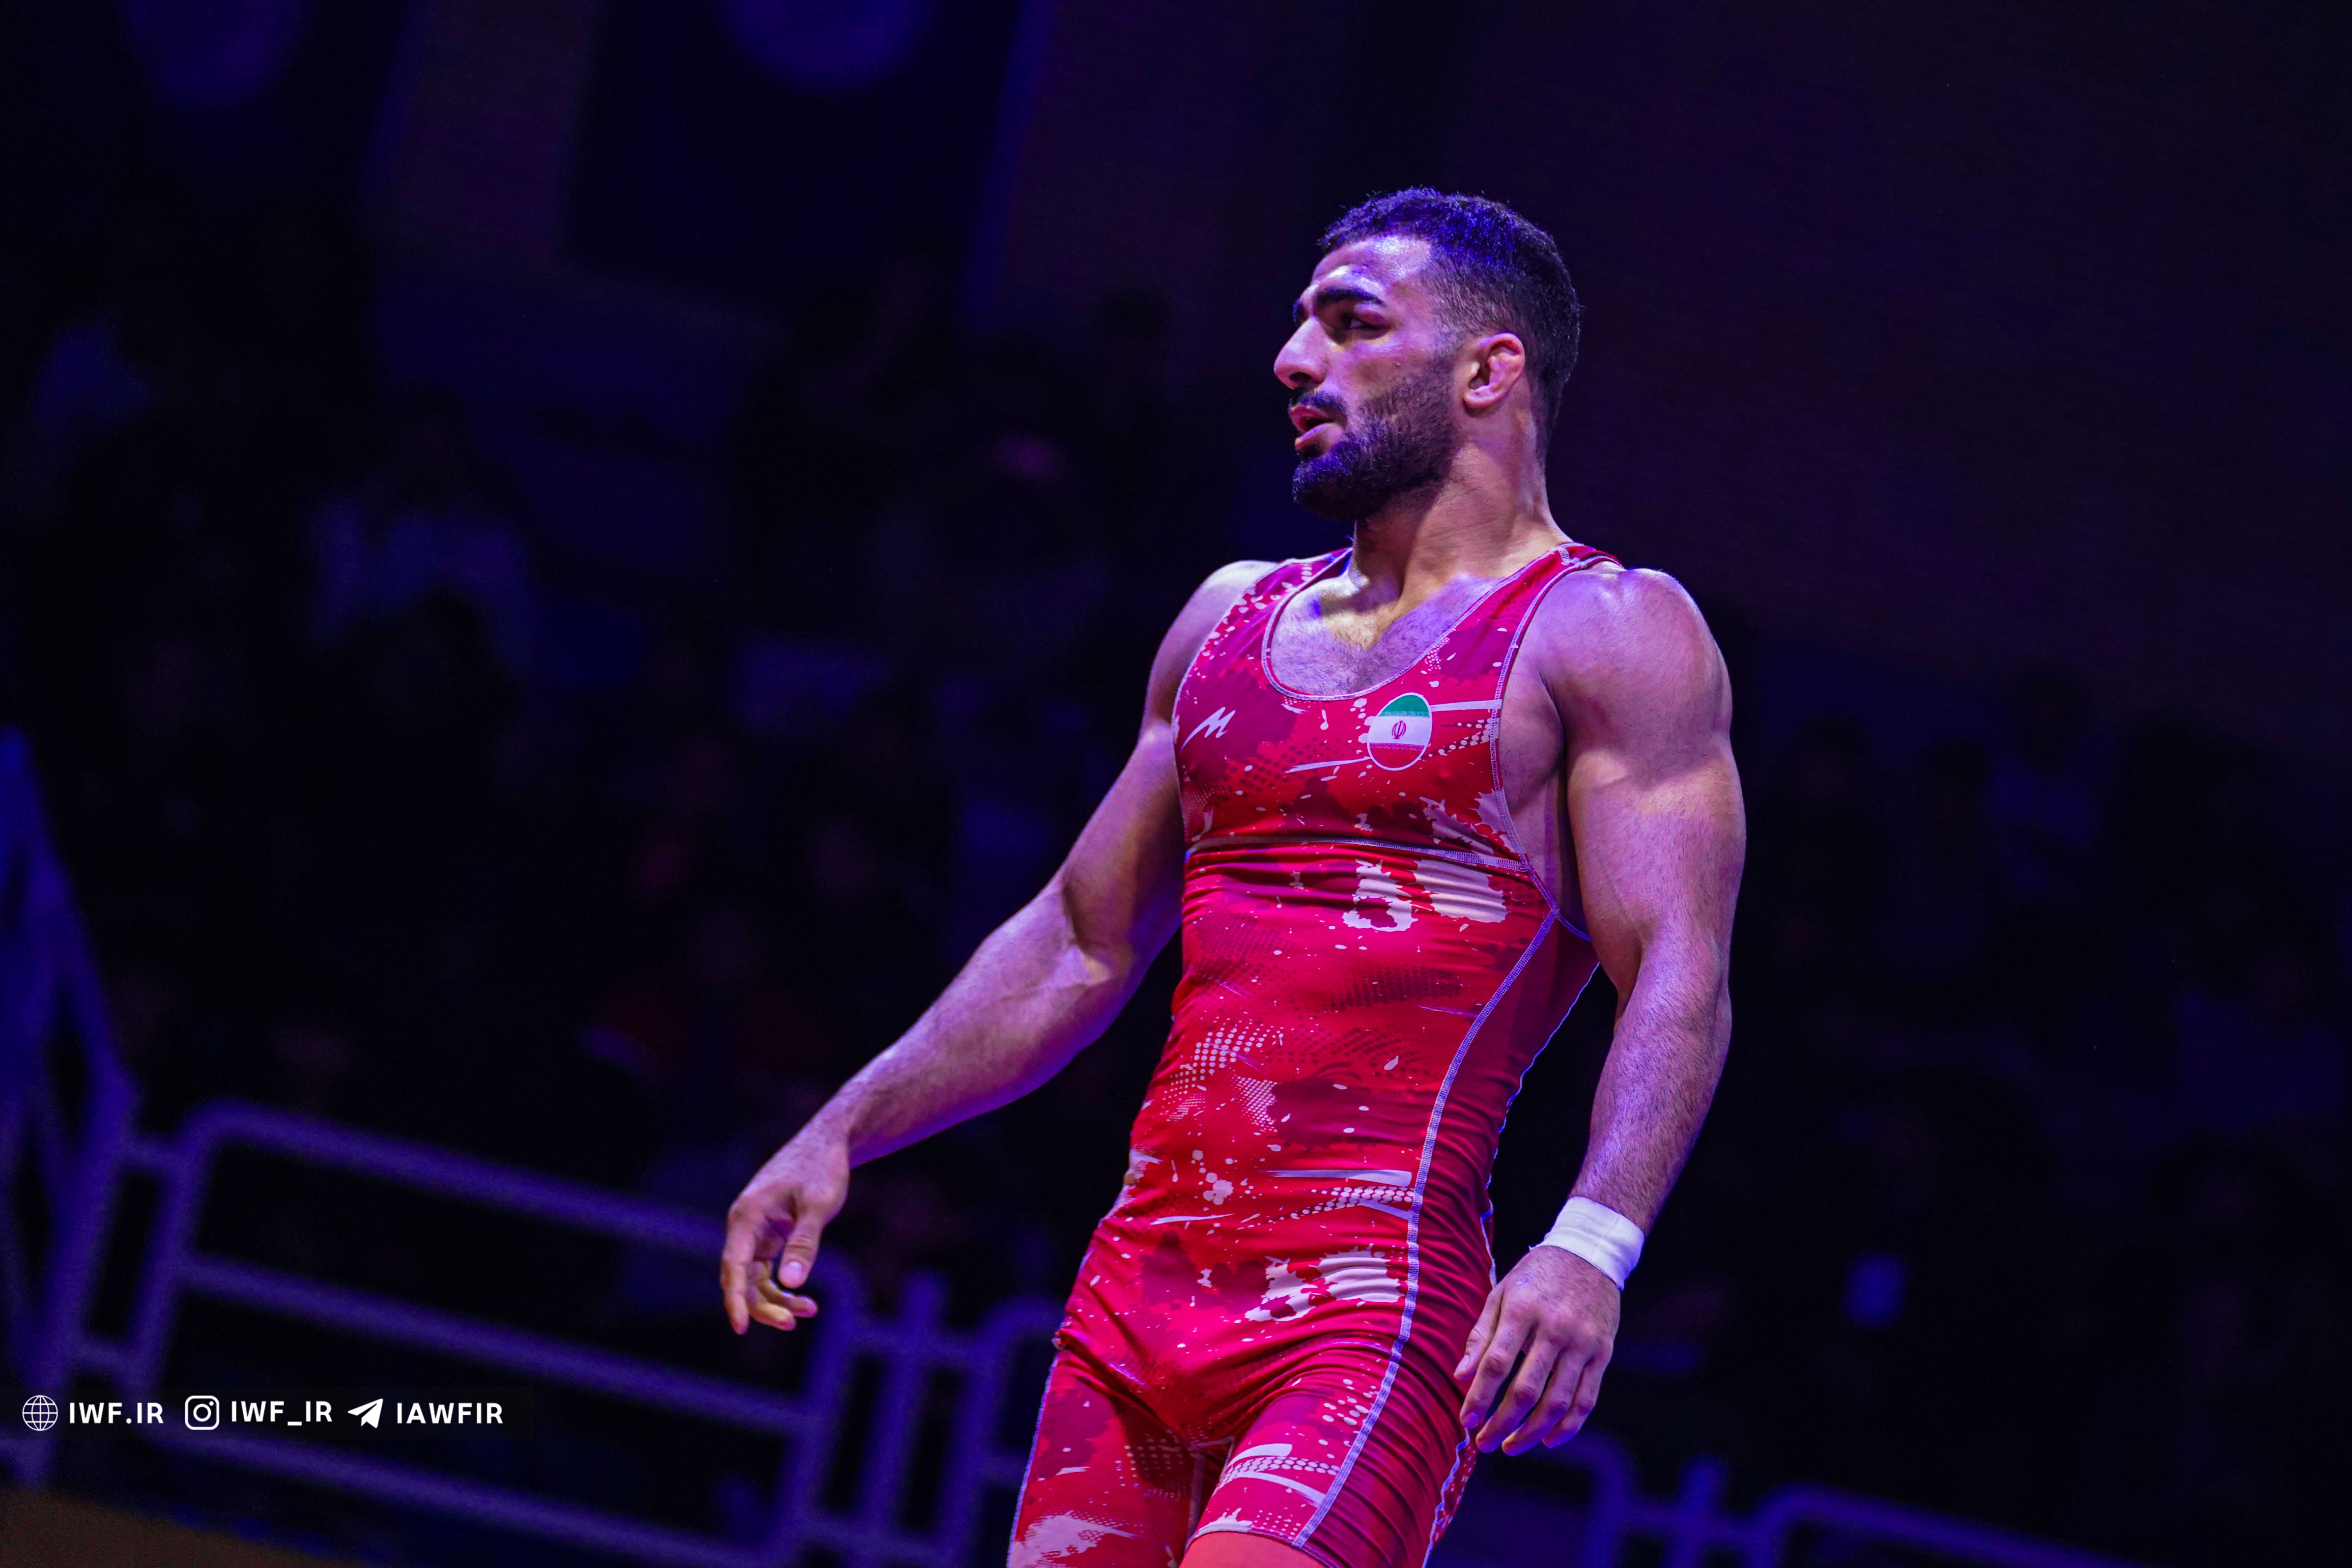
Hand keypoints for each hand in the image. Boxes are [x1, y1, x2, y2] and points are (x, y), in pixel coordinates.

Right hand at [720, 1134, 847, 1333]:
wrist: (829, 1143)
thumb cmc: (822, 1168)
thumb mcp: (818, 1206)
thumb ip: (804, 1243)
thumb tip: (791, 1284)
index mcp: (747, 1215)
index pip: (733, 1265)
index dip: (735, 1298)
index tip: (740, 1327)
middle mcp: (744, 1225)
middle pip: (742, 1278)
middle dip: (763, 1304)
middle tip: (790, 1323)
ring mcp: (755, 1232)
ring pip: (754, 1278)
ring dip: (776, 1299)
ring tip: (808, 1311)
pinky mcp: (769, 1236)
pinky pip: (767, 1270)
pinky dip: (784, 1286)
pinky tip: (805, 1301)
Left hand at [1455, 1245, 1618, 1453]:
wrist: (1589, 1253)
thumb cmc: (1536, 1276)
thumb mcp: (1501, 1293)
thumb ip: (1481, 1335)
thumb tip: (1461, 1376)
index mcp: (1522, 1310)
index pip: (1497, 1363)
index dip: (1480, 1396)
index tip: (1466, 1420)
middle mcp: (1554, 1329)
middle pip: (1526, 1390)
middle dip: (1502, 1423)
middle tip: (1483, 1443)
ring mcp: (1583, 1343)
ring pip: (1558, 1401)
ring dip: (1533, 1432)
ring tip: (1511, 1446)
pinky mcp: (1603, 1353)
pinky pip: (1587, 1399)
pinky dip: (1569, 1426)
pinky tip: (1549, 1439)